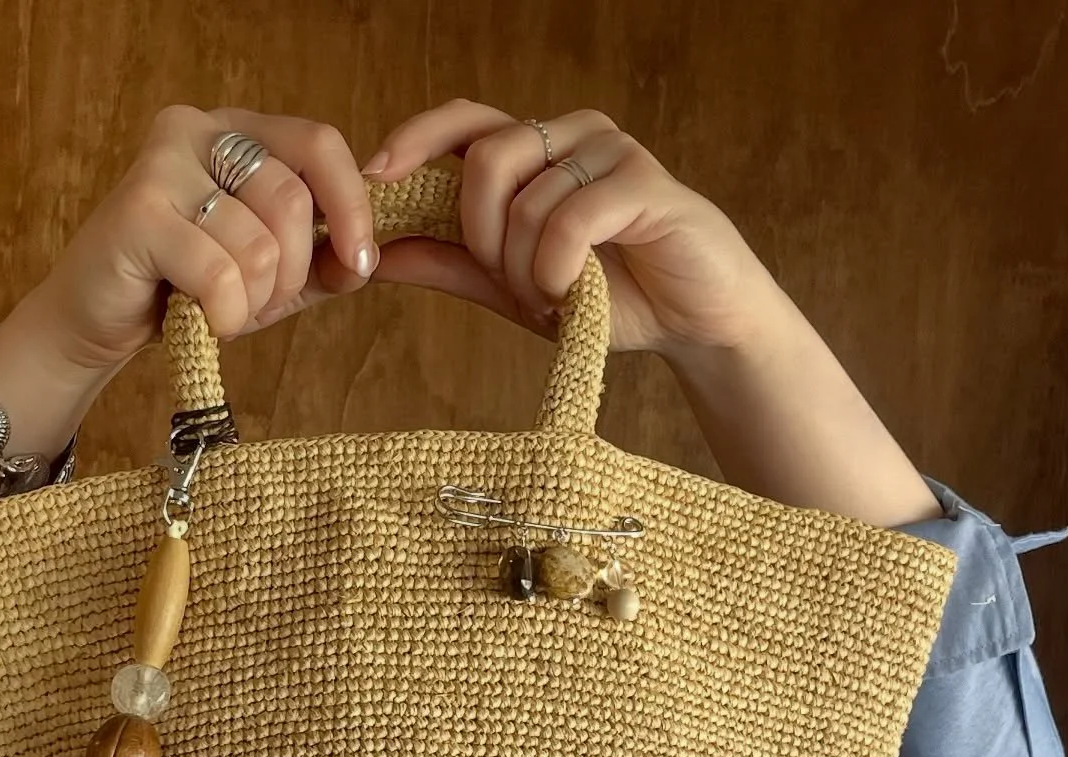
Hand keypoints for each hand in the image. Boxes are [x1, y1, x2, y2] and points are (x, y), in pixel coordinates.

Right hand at [31, 104, 384, 372]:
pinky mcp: (137, 210)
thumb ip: (325, 262)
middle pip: (293, 200)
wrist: (99, 321)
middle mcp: (199, 129)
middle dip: (291, 274)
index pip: (319, 144)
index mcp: (240, 132)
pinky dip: (224, 314)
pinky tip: (202, 319)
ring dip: (252, 301)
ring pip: (259, 245)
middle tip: (260, 303)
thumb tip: (371, 258)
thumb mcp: (274, 276)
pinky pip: (220, 274)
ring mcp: (163, 164)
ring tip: (221, 310)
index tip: (360, 262)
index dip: (352, 206)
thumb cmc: (189, 291)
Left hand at [357, 99, 789, 359]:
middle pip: (486, 160)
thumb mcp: (512, 290)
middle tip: (512, 285)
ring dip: (527, 269)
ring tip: (556, 297)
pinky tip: (575, 292)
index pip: (464, 121)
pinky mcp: (645, 181)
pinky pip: (569, 220)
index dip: (415, 139)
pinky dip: (558, 268)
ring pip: (526, 200)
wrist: (691, 325)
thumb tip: (378, 255)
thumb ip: (451, 266)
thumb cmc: (606, 299)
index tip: (375, 178)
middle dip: (483, 237)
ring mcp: (609, 152)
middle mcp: (568, 137)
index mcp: (534, 153)